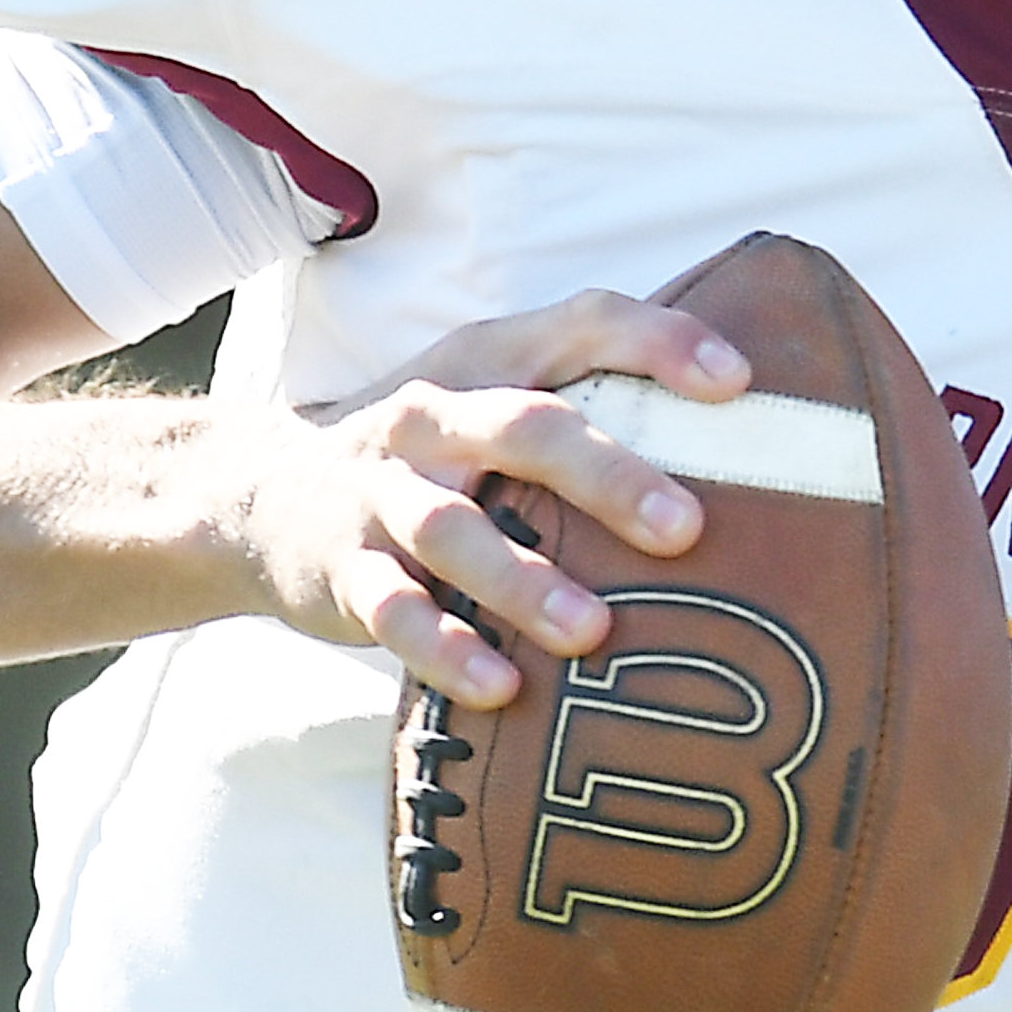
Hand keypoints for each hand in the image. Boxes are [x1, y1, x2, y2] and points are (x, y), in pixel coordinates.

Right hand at [231, 290, 749, 708]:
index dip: (660, 341)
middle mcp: (434, 414)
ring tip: (594, 631)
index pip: (583, 323)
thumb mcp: (494, 399)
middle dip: (608, 475)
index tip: (740, 382)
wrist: (255, 496)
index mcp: (489, 359)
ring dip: (524, 582)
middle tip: (688, 528)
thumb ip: (597, 404)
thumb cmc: (434, 451)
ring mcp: (382, 492)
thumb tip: (756, 443)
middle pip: (526, 427)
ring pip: (453, 530)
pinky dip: (445, 650)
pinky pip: (392, 612)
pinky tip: (500, 688)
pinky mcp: (341, 570)